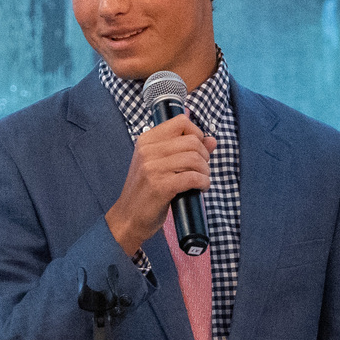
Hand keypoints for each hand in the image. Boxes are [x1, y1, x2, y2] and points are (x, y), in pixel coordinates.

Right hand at [105, 114, 215, 256]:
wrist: (128, 218)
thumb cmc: (146, 191)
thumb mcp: (160, 165)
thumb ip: (184, 150)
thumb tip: (211, 140)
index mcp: (145, 141)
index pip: (181, 122)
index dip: (196, 134)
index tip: (196, 150)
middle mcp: (147, 151)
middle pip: (192, 141)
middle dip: (204, 156)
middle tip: (200, 169)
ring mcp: (152, 168)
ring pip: (194, 158)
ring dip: (205, 171)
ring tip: (201, 180)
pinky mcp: (160, 186)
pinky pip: (193, 177)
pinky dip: (203, 183)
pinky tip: (200, 188)